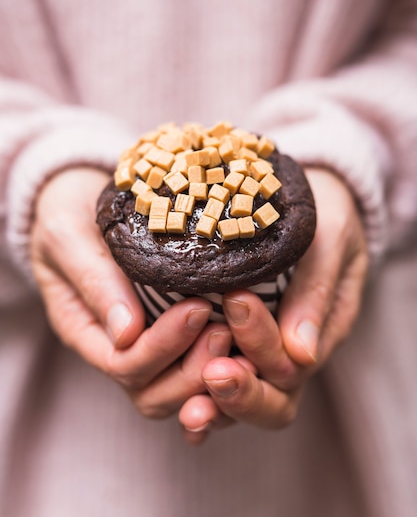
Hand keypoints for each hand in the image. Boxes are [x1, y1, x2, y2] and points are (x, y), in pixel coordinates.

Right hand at [30, 167, 231, 417]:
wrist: (79, 196)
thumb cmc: (68, 211)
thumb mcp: (69, 236)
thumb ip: (94, 280)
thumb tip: (126, 333)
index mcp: (85, 328)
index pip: (123, 363)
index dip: (163, 347)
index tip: (198, 307)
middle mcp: (114, 345)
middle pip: (152, 392)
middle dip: (191, 370)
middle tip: (225, 329)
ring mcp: (143, 342)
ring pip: (176, 390)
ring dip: (209, 372)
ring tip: (238, 336)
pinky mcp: (171, 331)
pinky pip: (195, 366)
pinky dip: (221, 363)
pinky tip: (247, 344)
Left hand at [179, 168, 368, 442]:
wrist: (310, 203)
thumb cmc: (324, 216)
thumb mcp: (330, 240)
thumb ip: (316, 289)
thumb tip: (302, 354)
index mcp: (322, 330)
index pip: (294, 363)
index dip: (263, 345)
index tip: (234, 301)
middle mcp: (292, 353)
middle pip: (273, 402)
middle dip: (243, 393)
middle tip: (214, 372)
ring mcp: (262, 354)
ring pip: (243, 404)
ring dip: (216, 407)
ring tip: (188, 407)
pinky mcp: (232, 346)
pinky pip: (216, 388)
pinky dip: (199, 400)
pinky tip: (179, 407)